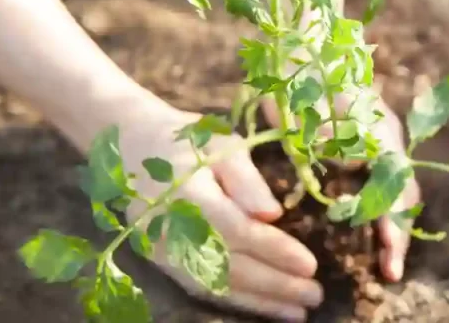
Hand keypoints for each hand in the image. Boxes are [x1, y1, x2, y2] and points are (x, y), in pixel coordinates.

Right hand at [116, 104, 321, 321]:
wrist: (135, 148)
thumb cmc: (189, 142)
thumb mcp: (223, 145)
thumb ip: (247, 180)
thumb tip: (273, 215)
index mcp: (189, 194)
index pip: (239, 231)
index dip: (276, 251)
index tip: (310, 265)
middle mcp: (173, 229)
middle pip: (230, 266)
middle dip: (275, 285)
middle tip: (314, 296)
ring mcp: (163, 250)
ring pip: (216, 285)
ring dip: (259, 302)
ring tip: (296, 313)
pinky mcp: (161, 262)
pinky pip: (201, 288)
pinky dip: (235, 300)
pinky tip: (263, 307)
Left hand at [262, 91, 420, 281]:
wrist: (301, 45)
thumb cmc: (298, 75)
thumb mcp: (301, 105)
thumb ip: (323, 135)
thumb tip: (351, 163)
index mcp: (378, 128)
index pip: (396, 185)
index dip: (394, 224)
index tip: (389, 259)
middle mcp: (388, 135)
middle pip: (403, 190)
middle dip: (398, 232)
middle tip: (390, 270)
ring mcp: (382, 137)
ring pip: (398, 186)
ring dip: (393, 222)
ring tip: (386, 259)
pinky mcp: (370, 140)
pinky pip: (386, 179)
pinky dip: (383, 206)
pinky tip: (374, 228)